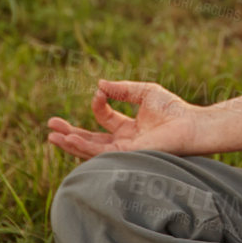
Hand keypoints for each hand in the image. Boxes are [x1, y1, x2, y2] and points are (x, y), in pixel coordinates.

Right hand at [46, 79, 203, 159]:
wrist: (191, 124)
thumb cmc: (174, 109)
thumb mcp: (144, 92)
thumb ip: (121, 89)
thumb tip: (99, 85)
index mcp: (128, 127)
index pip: (103, 118)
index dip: (98, 104)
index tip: (98, 93)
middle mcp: (124, 142)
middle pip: (90, 139)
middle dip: (70, 133)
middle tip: (50, 126)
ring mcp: (124, 152)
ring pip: (91, 150)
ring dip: (70, 143)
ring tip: (52, 137)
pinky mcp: (126, 157)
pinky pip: (100, 154)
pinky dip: (83, 147)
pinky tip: (69, 140)